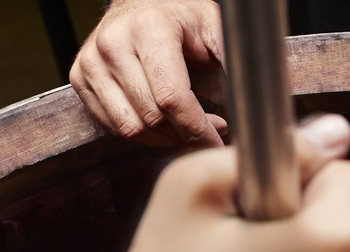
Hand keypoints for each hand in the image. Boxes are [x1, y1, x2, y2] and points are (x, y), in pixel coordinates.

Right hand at [71, 0, 228, 148]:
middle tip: (207, 130)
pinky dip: (141, 135)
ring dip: (163, 140)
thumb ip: (235, 58)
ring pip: (129, 128)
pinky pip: (111, 127)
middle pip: (151, 118)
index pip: (171, 98)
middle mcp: (113, 43)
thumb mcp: (215, 28)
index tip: (216, 140)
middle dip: (184, 135)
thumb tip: (269, 88)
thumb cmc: (181, 19)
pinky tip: (161, 123)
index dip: (197, 129)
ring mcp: (91, 61)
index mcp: (148, 28)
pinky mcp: (80, 78)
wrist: (142, 5)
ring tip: (185, 127)